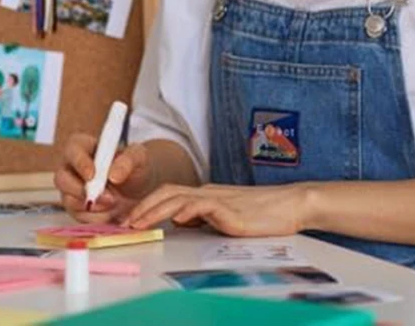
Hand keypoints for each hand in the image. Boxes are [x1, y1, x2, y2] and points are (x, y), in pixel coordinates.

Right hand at [54, 134, 154, 223]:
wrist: (140, 192)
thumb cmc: (135, 168)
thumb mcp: (139, 158)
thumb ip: (128, 161)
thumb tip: (112, 175)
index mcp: (83, 146)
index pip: (72, 150)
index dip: (79, 162)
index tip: (93, 175)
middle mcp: (72, 167)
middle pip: (61, 178)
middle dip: (82, 191)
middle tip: (107, 197)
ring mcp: (71, 189)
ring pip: (68, 200)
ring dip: (93, 206)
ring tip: (114, 203)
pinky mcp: (76, 208)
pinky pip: (78, 216)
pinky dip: (96, 218)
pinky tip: (110, 212)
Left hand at [122, 182, 311, 236]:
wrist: (289, 204)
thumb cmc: (261, 212)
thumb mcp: (224, 215)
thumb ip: (202, 216)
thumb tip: (181, 222)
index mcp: (204, 194)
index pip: (168, 193)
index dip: (146, 203)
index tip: (128, 218)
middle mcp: (207, 192)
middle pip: (167, 192)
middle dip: (143, 206)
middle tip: (125, 222)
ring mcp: (218, 199)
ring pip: (179, 197)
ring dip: (155, 210)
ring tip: (139, 222)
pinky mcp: (231, 209)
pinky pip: (204, 206)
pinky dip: (188, 210)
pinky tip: (177, 219)